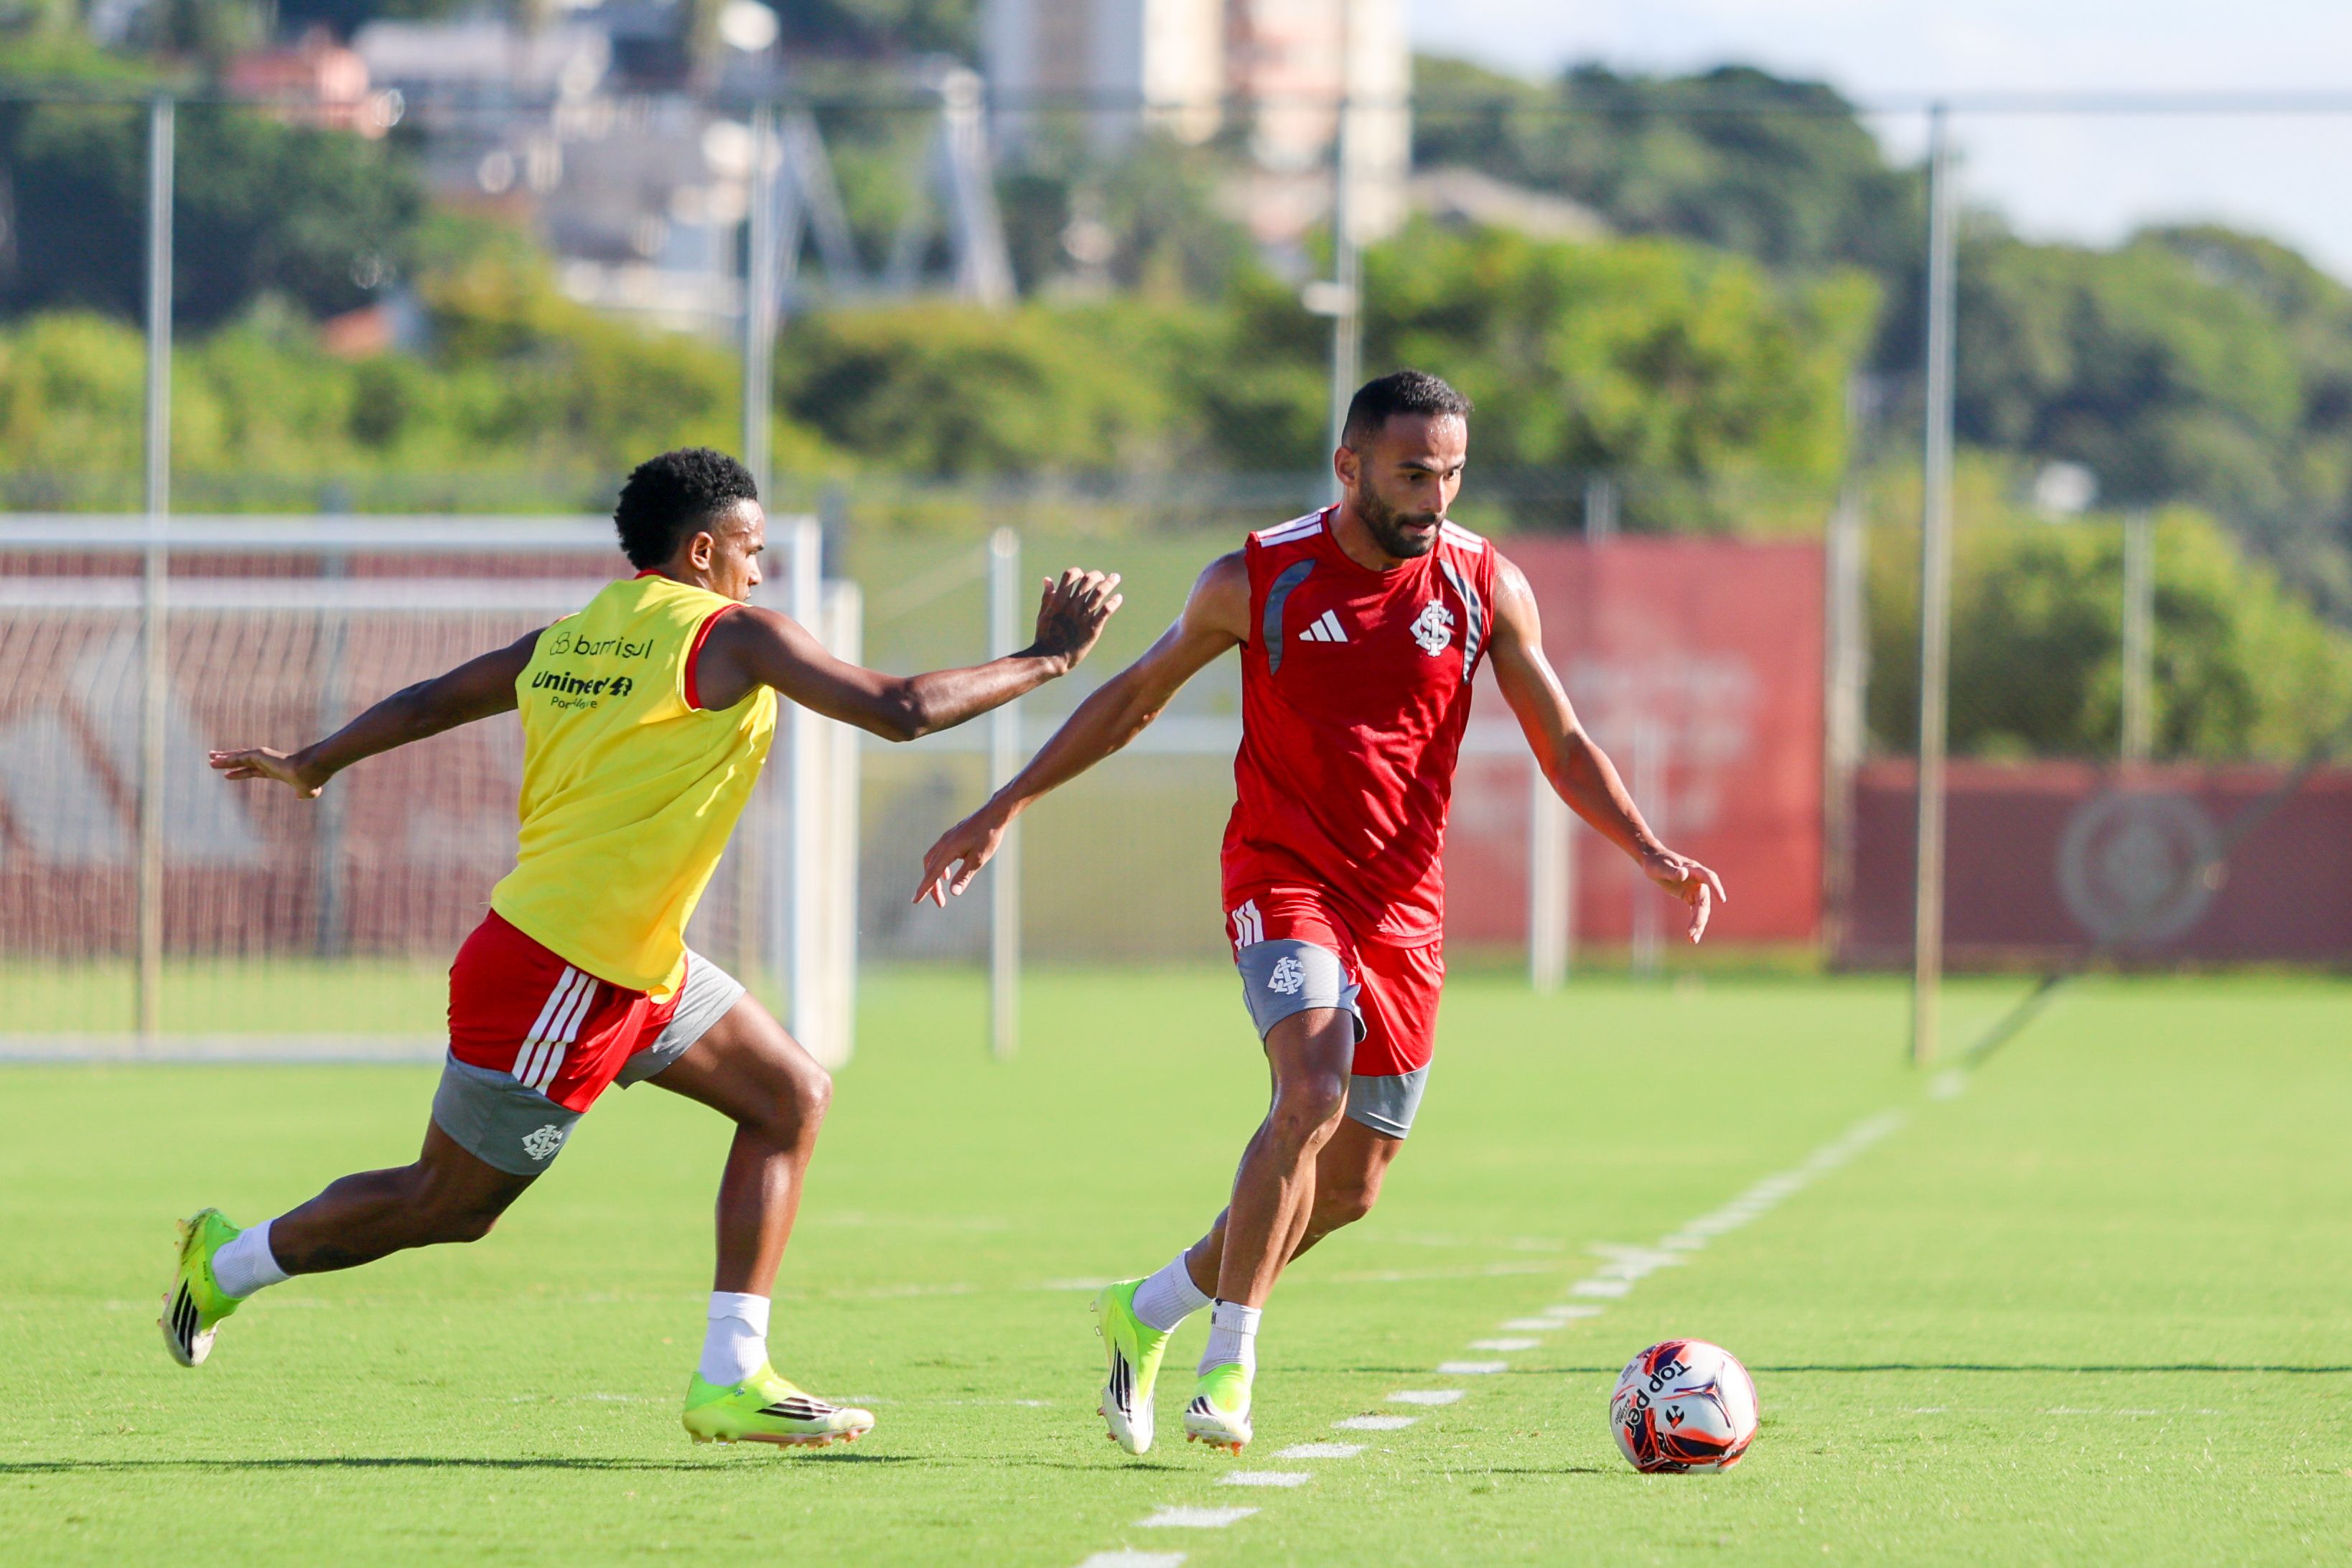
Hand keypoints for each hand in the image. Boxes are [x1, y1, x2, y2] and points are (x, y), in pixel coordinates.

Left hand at [209, 746, 325, 798]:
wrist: (310, 772)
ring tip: (210, 758)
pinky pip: (238, 758)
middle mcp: (267, 762)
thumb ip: (303, 793)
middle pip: (242, 761)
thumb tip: (301, 796)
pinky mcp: (259, 755)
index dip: (239, 773)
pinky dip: (226, 760)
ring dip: (223, 759)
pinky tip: (215, 761)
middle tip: (213, 759)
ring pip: (238, 758)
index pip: (253, 771)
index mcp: (275, 771)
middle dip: (228, 761)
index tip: (227, 775)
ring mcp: (263, 757)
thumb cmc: (311, 780)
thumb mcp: (307, 790)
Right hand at [913, 803, 1010, 906]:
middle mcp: (943, 844)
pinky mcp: (951, 836)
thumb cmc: (988, 837)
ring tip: (941, 889)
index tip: (915, 901)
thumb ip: (964, 876)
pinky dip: (938, 866)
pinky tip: (947, 873)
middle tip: (940, 903)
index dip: (924, 889)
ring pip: (932, 861)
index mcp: (947, 850)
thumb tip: (953, 893)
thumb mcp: (977, 859)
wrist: (994, 814)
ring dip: (933, 877)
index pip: (932, 874)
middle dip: (932, 887)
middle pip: (930, 869)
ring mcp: (946, 839)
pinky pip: (938, 854)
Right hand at [1024, 568, 1122, 670]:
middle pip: (1087, 581)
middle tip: (1103, 577)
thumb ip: (1047, 596)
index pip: (1070, 575)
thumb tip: (1048, 579)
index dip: (1077, 572)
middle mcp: (1071, 606)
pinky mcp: (1092, 629)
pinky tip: (1118, 598)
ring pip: (1099, 594)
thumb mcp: (1044, 614)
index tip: (1082, 575)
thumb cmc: (1046, 636)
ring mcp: (1082, 617)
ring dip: (1109, 583)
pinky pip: (1105, 612)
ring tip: (1116, 577)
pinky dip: (1113, 602)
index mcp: (1058, 601)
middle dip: (1097, 575)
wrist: (1051, 658)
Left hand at [1642, 847, 1727, 942]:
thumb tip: (1684, 874)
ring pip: (1701, 909)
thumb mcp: (1661, 867)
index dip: (1716, 887)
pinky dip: (1694, 923)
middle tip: (1693, 932)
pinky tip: (1692, 936)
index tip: (1721, 899)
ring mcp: (1695, 889)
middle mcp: (1698, 880)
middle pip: (1704, 900)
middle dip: (1700, 917)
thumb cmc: (1657, 862)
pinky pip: (1695, 911)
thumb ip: (1672, 871)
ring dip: (1698, 924)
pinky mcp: (1689, 896)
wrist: (1652, 861)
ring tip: (1693, 939)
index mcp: (1694, 869)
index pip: (1709, 877)